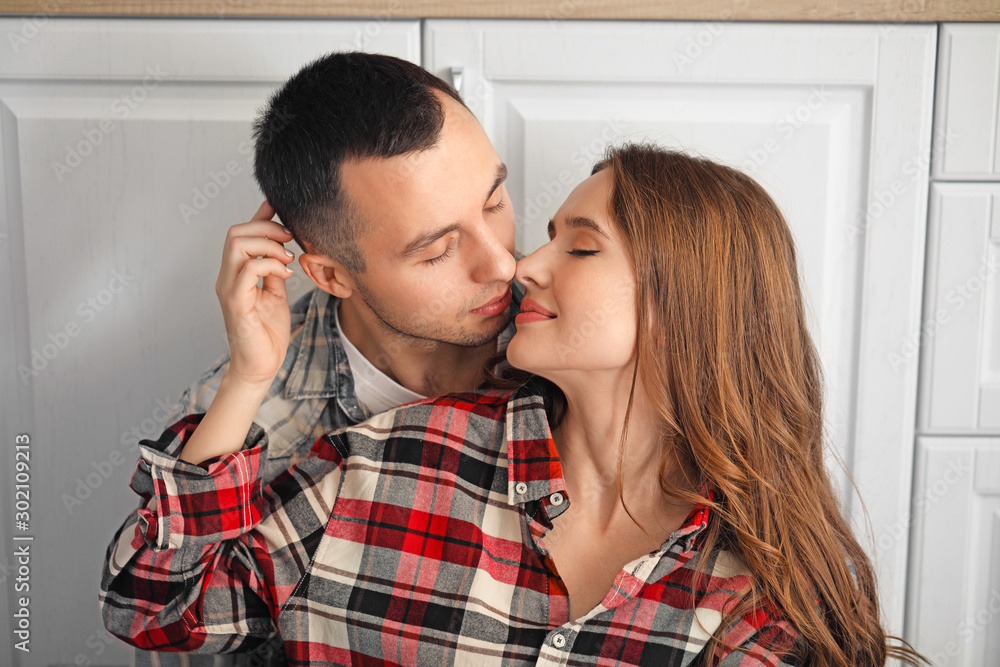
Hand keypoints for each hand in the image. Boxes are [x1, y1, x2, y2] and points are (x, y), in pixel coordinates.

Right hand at [215, 201, 295, 386]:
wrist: (261, 366)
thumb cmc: (267, 334)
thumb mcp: (276, 294)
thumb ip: (275, 270)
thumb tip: (283, 247)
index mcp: (236, 274)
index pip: (240, 234)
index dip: (259, 215)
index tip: (279, 207)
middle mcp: (227, 278)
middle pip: (235, 232)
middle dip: (266, 227)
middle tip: (289, 239)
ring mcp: (229, 290)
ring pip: (238, 246)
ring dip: (268, 244)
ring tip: (288, 258)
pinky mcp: (236, 304)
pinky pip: (248, 271)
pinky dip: (269, 265)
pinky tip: (284, 274)